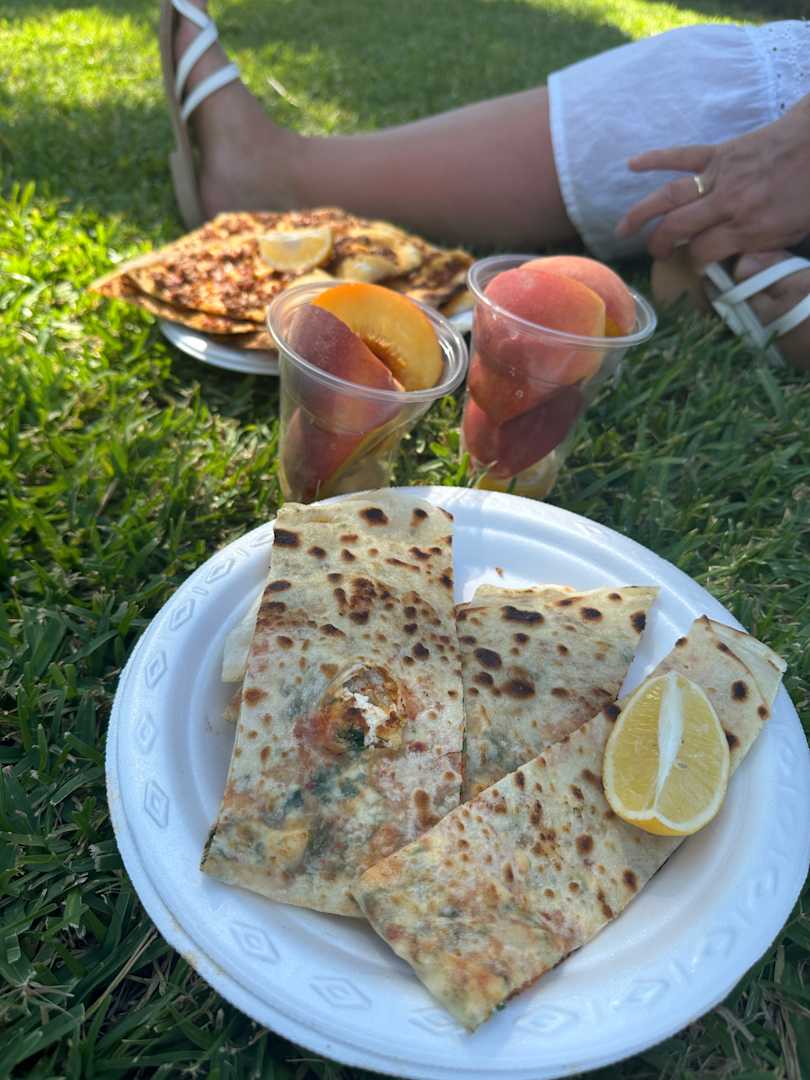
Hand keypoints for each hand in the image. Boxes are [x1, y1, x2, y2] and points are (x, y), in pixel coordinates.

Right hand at [614, 93, 809, 263]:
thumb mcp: (794, 233)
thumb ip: (763, 253)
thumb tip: (735, 269)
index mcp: (748, 227)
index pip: (703, 253)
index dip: (694, 264)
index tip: (693, 269)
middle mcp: (727, 203)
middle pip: (678, 228)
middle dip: (660, 246)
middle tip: (654, 256)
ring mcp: (719, 176)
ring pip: (670, 197)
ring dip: (641, 213)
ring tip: (622, 229)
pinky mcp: (719, 153)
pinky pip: (681, 155)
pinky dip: (655, 158)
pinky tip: (631, 164)